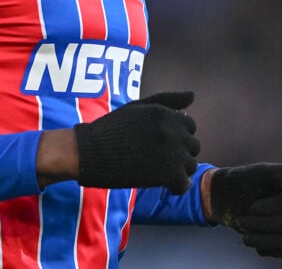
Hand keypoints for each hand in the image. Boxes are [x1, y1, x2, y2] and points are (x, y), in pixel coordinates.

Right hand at [74, 91, 199, 192]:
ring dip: (178, 170)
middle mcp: (172, 130)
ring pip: (190, 165)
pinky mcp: (168, 174)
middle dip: (180, 153)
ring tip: (159, 171)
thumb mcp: (137, 107)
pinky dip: (176, 187)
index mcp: (164, 113)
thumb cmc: (110, 129)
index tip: (162, 143)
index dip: (178, 135)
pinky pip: (184, 183)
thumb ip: (166, 100)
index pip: (190, 125)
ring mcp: (172, 152)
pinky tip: (163, 185)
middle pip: (193, 146)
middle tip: (159, 159)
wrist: (89, 152)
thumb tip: (193, 95)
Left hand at [209, 163, 281, 257]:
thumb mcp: (255, 172)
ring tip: (245, 237)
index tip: (252, 208)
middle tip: (241, 221)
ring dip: (266, 240)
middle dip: (264, 225)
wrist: (235, 196)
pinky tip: (255, 243)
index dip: (274, 208)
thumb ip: (275, 172)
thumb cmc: (245, 181)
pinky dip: (272, 249)